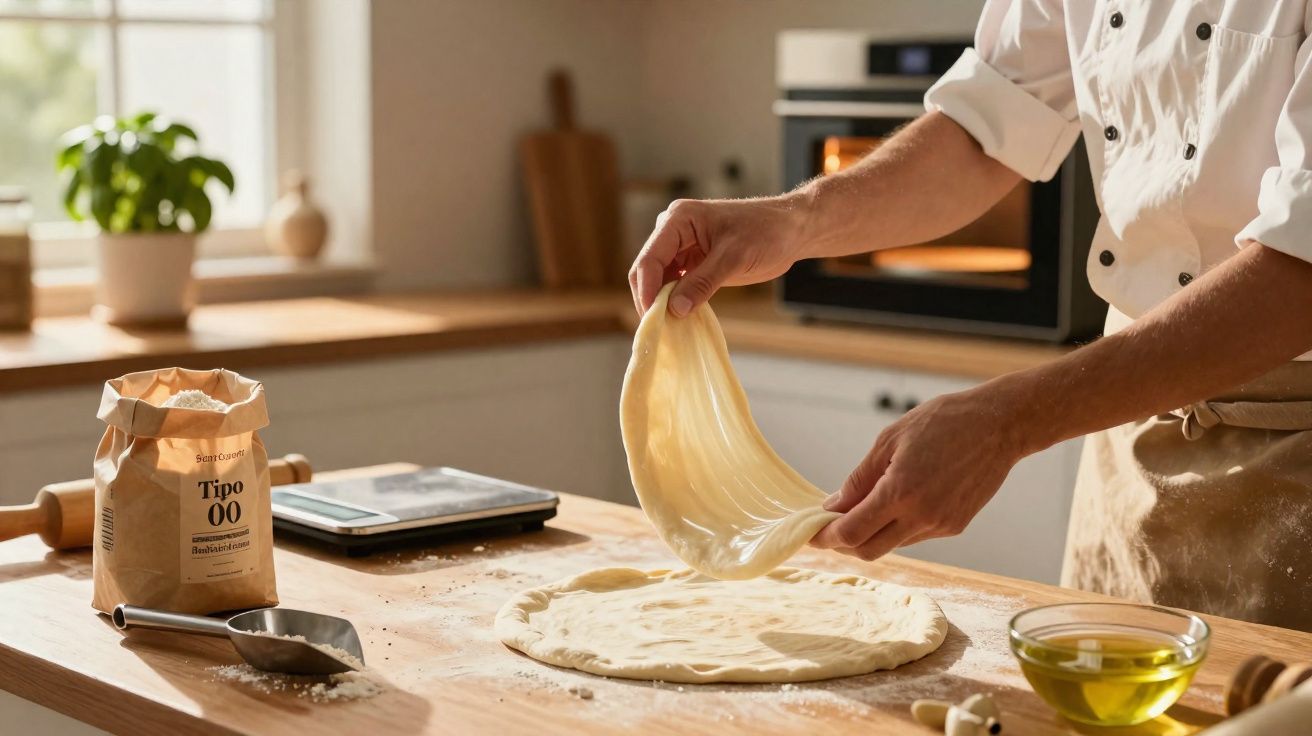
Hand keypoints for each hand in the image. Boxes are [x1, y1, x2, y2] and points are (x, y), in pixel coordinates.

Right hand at [628, 194, 810, 316]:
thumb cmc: (766, 233)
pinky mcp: (692, 261)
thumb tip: (674, 310)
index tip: (652, 319)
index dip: (647, 290)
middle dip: (650, 299)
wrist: (790, 231)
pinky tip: (680, 318)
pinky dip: (675, 301)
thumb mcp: (734, 258)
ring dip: (661, 303)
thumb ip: (702, 283)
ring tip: (668, 328)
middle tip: (658, 329)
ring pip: (658, 280)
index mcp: (678, 220)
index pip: (650, 259)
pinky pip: (674, 284)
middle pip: (648, 270)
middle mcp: (673, 231)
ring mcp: (681, 246)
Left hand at [810, 388, 1030, 560]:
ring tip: (861, 509)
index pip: (851, 532)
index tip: (811, 533)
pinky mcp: (955, 526)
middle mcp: (922, 516)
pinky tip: (896, 504)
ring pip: (893, 545)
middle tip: (829, 526)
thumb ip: (859, 479)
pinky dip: (897, 527)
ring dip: (871, 535)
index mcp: (901, 492)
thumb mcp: (890, 440)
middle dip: (844, 543)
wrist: (1000, 425)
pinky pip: (915, 536)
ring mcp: (941, 525)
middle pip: (868, 549)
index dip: (826, 537)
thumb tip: (833, 505)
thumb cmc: (943, 422)